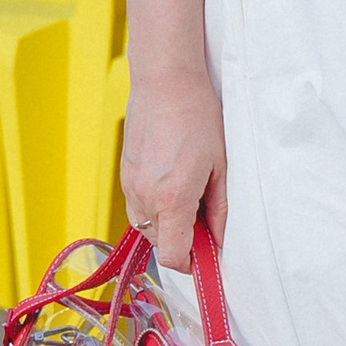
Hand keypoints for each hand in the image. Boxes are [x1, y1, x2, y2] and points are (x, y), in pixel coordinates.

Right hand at [121, 70, 226, 271]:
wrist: (165, 81)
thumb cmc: (198, 117)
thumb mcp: (220, 166)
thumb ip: (220, 210)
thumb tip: (221, 241)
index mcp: (171, 199)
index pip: (174, 256)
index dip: (193, 263)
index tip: (210, 253)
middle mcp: (144, 197)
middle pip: (161, 244)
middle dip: (183, 240)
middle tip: (206, 215)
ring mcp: (130, 185)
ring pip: (148, 226)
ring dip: (169, 223)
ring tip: (190, 194)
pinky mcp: (125, 174)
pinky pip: (139, 206)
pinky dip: (156, 205)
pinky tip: (174, 180)